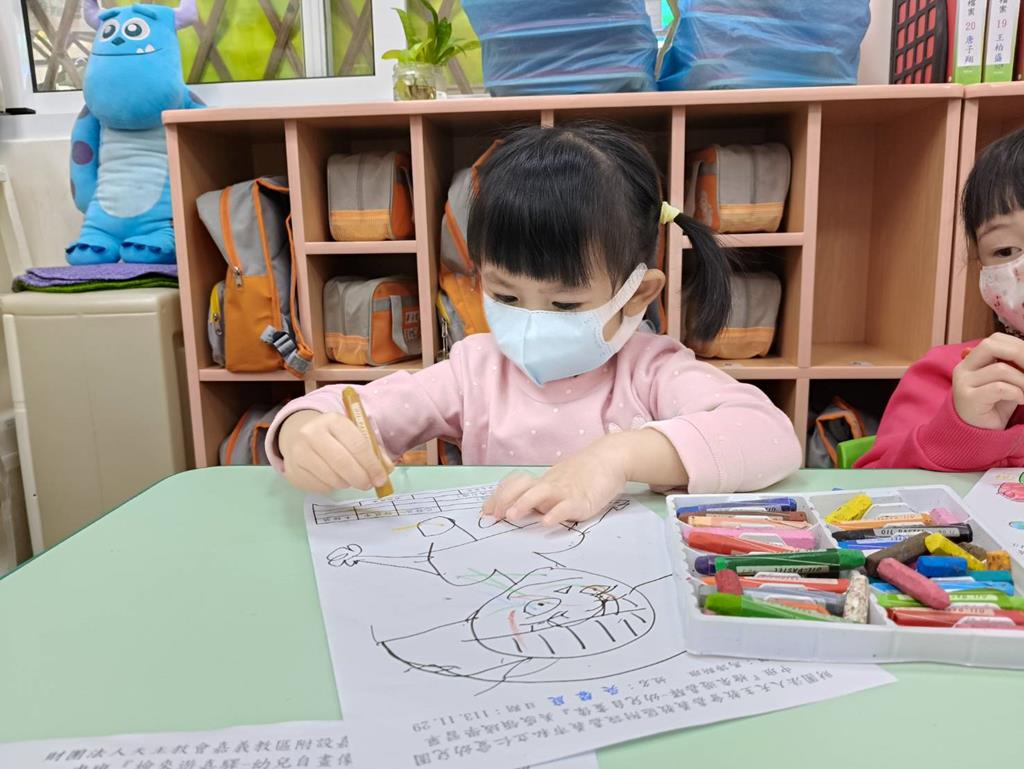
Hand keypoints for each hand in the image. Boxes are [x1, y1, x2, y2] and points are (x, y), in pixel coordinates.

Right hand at [279, 410, 393, 492]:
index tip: (381, 478)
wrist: (299, 439)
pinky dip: (333, 486)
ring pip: (332, 477)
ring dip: (348, 483)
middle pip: (343, 462)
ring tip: (351, 479)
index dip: (372, 464)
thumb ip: (373, 451)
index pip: (357, 444)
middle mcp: (313, 433)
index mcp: (333, 420)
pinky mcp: (294, 469)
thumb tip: (386, 470)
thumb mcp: (354, 435)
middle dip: (361, 478)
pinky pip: (321, 485)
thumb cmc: (335, 438)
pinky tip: (334, 478)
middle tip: (368, 485)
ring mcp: (300, 452)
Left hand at [482, 438, 628, 525]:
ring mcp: (565, 491)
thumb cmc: (583, 474)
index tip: (485, 510)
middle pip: (521, 486)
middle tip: (494, 515)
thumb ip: (541, 494)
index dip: (498, 495)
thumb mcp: (558, 482)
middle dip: (504, 500)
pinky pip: (566, 506)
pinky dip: (556, 513)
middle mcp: (549, 484)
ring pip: (540, 493)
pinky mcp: (582, 500)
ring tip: (512, 515)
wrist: (609, 459)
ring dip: (524, 503)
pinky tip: (547, 522)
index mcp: (542, 481)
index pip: (514, 484)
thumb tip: (519, 510)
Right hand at [953, 333, 1023, 429]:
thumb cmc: (994, 406)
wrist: (975, 434)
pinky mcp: (969, 399)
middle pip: (991, 345)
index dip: (1017, 345)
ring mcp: (963, 383)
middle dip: (1020, 354)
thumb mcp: (1006, 381)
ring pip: (1001, 369)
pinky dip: (1016, 392)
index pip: (994, 340)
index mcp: (971, 361)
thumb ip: (1013, 366)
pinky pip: (999, 388)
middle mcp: (963, 369)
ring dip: (1023, 380)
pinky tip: (1020, 400)